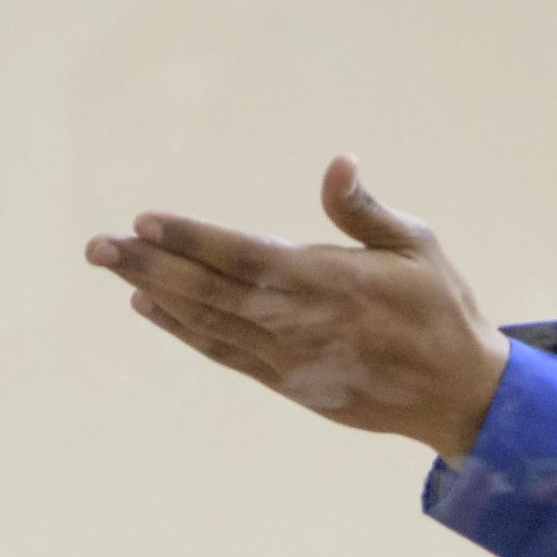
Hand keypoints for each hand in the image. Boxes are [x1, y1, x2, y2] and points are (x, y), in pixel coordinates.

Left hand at [84, 155, 509, 458]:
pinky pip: (225, 354)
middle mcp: (298, 321)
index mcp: (328, 281)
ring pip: (207, 322)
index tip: (146, 219)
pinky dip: (185, 333)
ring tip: (115, 270)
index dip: (190, 237)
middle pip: (207, 290)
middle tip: (98, 244)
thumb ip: (366, 211)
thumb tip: (336, 164)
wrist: (458, 393)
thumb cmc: (442, 311)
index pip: (242, 254)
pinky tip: (155, 312)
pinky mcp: (290, 383)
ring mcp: (290, 357)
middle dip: (150, 264)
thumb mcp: (419, 247)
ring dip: (156, 295)